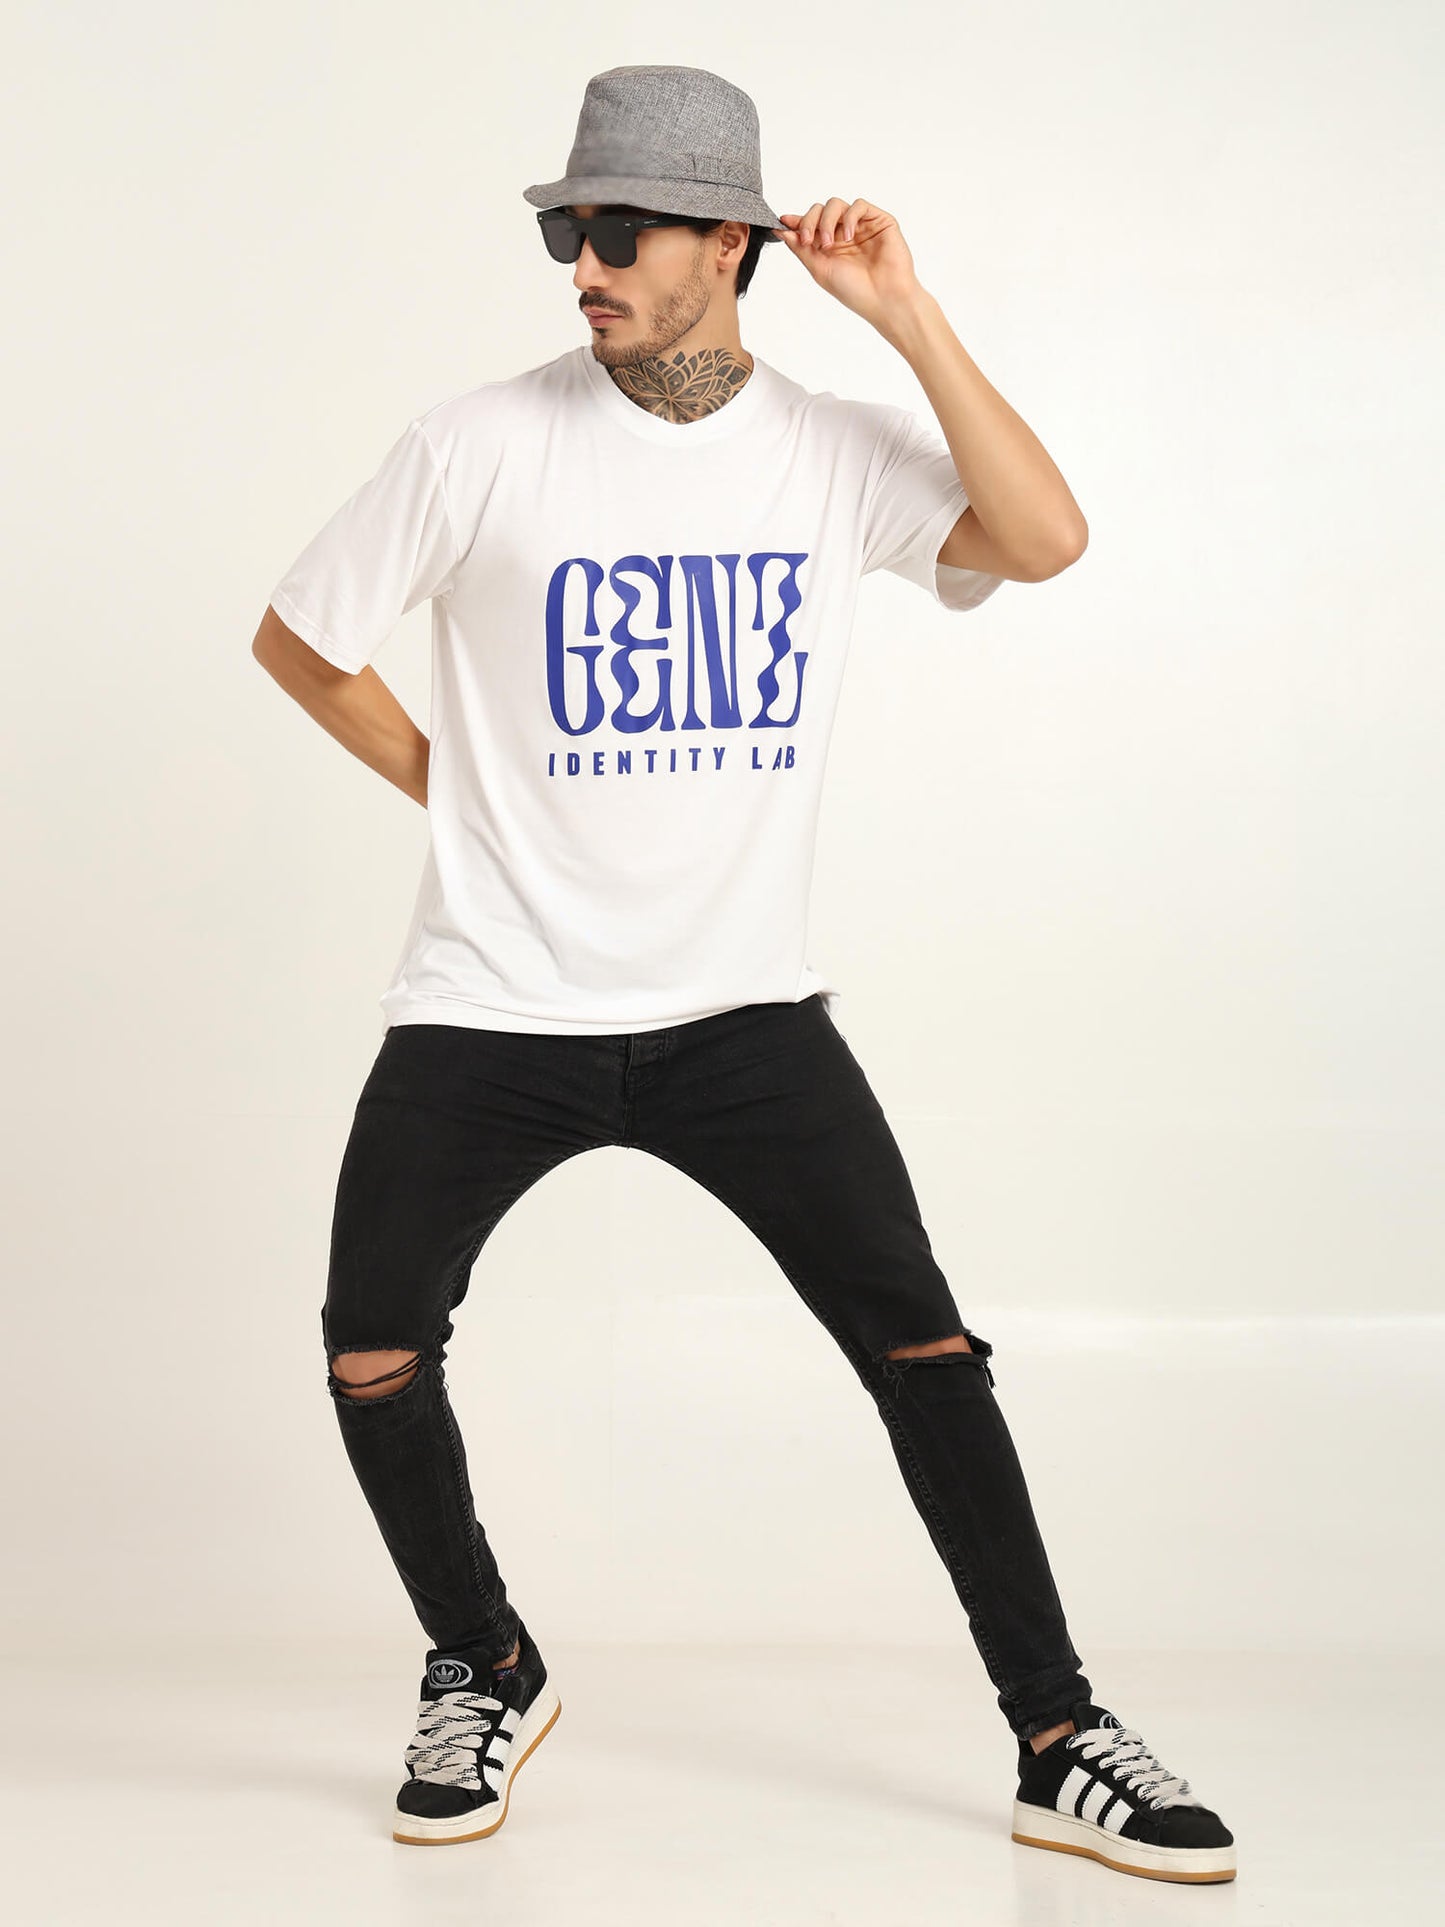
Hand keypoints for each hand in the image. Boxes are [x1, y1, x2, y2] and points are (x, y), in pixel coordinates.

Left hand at [772, 199, 927, 331]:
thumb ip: (800, 248)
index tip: (782, 221)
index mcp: (829, 246)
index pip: (810, 224)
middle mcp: (844, 234)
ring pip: (836, 205)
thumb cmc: (854, 291)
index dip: (797, 220)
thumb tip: (780, 229)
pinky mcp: (879, 221)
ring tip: (830, 244)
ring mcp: (861, 226)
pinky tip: (848, 236)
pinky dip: (849, 217)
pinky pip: (859, 205)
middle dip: (810, 222)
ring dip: (827, 221)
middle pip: (820, 210)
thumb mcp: (819, 269)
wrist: (884, 299)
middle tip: (810, 241)